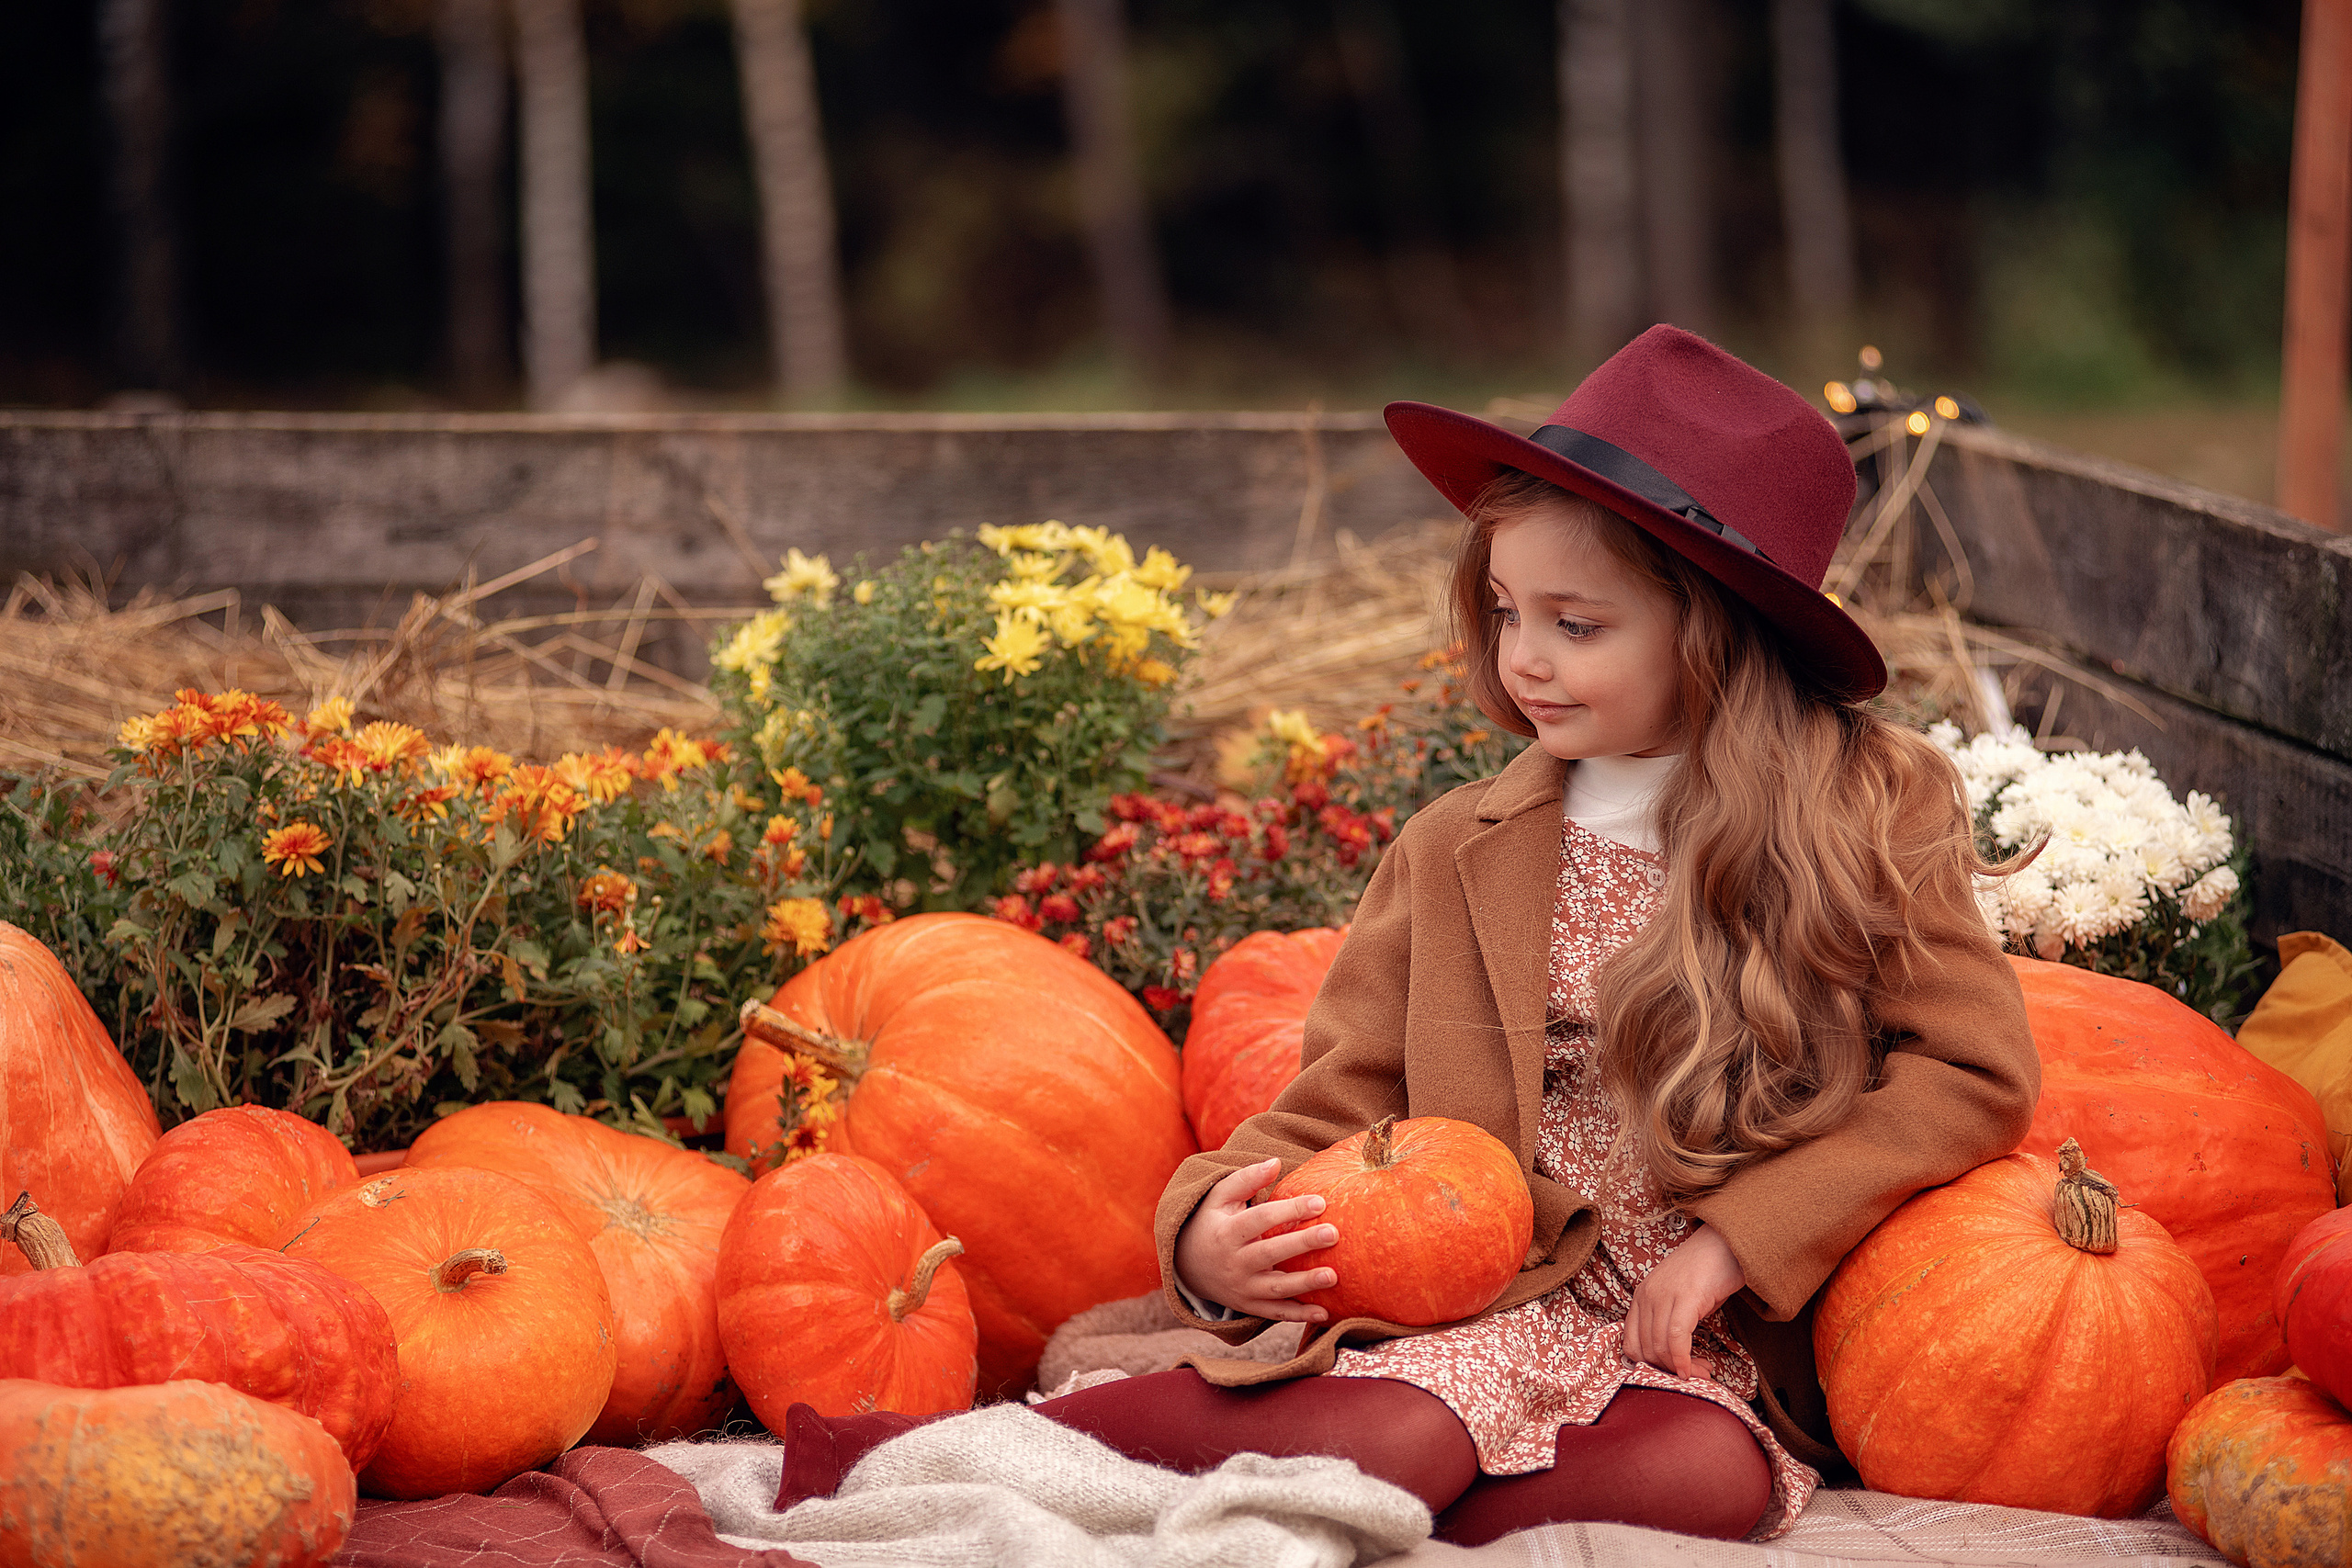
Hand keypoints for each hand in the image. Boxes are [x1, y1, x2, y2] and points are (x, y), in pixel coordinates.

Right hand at [1172, 1158, 1337, 1322]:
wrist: (1187, 1266)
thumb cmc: (1210, 1223)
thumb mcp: (1218, 1198)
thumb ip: (1246, 1179)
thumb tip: (1276, 1162)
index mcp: (1226, 1232)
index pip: (1260, 1219)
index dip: (1289, 1209)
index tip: (1320, 1201)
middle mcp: (1233, 1262)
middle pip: (1270, 1253)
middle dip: (1302, 1244)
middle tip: (1333, 1233)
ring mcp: (1241, 1288)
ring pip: (1275, 1288)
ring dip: (1305, 1284)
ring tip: (1333, 1276)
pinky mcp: (1249, 1305)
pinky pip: (1275, 1313)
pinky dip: (1299, 1315)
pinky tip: (1323, 1313)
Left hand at [1620, 1224, 1745, 1380]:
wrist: (1726, 1243)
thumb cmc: (1707, 1273)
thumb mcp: (1678, 1299)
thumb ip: (1669, 1323)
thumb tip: (1673, 1359)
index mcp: (1640, 1297)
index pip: (1631, 1344)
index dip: (1651, 1367)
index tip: (1674, 1373)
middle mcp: (1646, 1296)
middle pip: (1645, 1350)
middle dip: (1669, 1371)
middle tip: (1694, 1375)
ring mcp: (1663, 1295)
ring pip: (1660, 1347)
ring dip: (1681, 1368)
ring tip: (1702, 1372)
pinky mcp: (1684, 1297)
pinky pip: (1676, 1338)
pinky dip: (1683, 1359)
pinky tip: (1696, 1369)